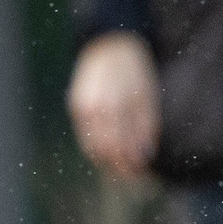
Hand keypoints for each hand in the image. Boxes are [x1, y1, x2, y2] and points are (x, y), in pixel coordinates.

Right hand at [68, 32, 159, 180]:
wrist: (110, 46)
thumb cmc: (135, 73)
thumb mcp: (147, 97)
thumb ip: (146, 127)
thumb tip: (145, 158)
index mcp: (119, 105)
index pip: (124, 148)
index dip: (132, 166)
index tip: (143, 174)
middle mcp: (98, 108)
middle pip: (107, 151)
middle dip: (120, 168)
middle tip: (133, 177)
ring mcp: (83, 107)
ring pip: (92, 148)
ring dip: (107, 162)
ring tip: (121, 169)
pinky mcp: (75, 106)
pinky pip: (85, 136)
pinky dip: (95, 149)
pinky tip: (107, 153)